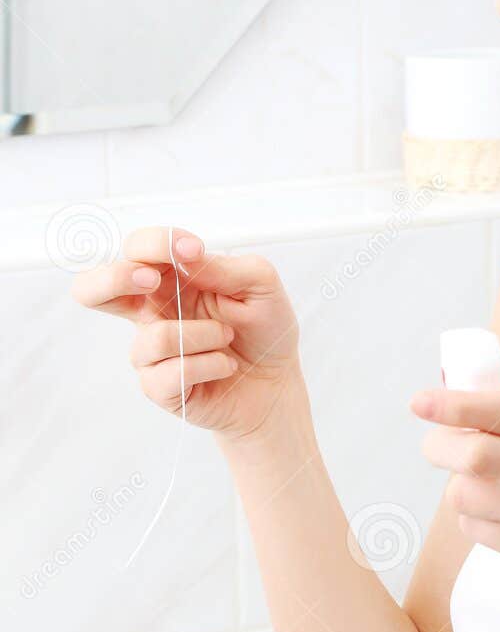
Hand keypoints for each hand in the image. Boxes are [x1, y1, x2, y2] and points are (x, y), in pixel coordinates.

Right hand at [71, 225, 302, 443]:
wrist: (276, 384)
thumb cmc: (264, 330)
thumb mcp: (260, 284)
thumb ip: (224, 266)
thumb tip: (186, 255)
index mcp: (169, 279)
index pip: (135, 250)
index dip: (155, 243)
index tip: (191, 250)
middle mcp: (150, 312)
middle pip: (90, 290)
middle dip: (114, 278)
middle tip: (151, 280)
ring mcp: (150, 352)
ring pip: (155, 338)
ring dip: (203, 335)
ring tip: (227, 337)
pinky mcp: (159, 388)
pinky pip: (171, 374)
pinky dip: (210, 365)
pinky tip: (226, 366)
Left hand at [410, 355, 499, 611]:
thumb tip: (464, 369)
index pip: (498, 407)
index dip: (450, 405)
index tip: (420, 402)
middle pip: (472, 452)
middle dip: (439, 446)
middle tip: (437, 445)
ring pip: (466, 493)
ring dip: (458, 486)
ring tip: (476, 482)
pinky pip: (477, 529)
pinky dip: (474, 518)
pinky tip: (498, 513)